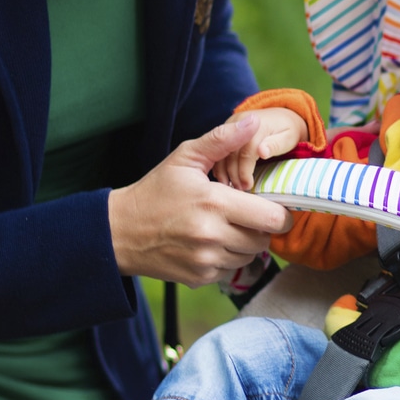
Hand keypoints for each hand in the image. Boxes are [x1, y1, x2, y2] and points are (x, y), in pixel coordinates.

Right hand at [108, 116, 292, 286]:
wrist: (120, 232)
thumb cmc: (155, 191)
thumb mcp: (185, 158)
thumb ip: (222, 140)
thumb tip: (255, 121)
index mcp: (214, 203)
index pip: (272, 218)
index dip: (278, 212)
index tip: (269, 204)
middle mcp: (213, 236)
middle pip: (264, 239)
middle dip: (260, 227)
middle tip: (243, 214)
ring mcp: (206, 260)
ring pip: (249, 256)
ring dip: (244, 243)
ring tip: (224, 226)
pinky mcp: (199, 277)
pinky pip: (230, 270)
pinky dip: (226, 258)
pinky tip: (209, 243)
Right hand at [213, 106, 308, 189]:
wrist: (281, 116)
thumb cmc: (287, 130)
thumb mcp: (288, 138)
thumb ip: (275, 145)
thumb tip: (262, 152)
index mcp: (257, 125)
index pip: (247, 151)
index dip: (245, 170)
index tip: (248, 185)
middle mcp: (241, 121)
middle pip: (232, 152)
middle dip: (234, 173)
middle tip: (240, 189)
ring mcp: (231, 124)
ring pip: (222, 151)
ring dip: (225, 171)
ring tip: (232, 187)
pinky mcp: (226, 129)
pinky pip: (219, 148)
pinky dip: (220, 165)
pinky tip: (224, 178)